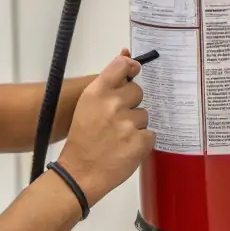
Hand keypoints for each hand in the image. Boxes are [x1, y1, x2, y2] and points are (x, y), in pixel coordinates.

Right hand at [54, 49, 152, 206]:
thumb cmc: (82, 140)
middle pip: (138, 91)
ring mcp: (128, 123)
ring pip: (144, 115)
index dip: (130, 67)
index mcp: (96, 93)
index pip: (120, 66)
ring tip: (119, 138)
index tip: (133, 70)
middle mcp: (113, 104)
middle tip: (117, 120)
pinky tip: (126, 148)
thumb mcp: (86, 107)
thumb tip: (127, 56)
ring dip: (136, 125)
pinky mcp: (140, 141)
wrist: (79, 174)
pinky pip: (150, 134)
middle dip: (131, 104)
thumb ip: (107, 85)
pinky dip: (141, 142)